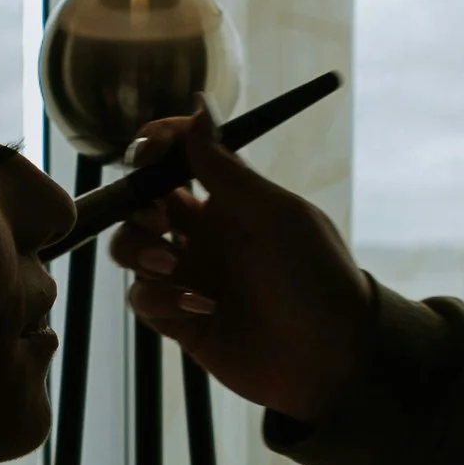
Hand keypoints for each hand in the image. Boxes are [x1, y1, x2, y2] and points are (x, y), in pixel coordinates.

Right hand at [110, 113, 376, 423]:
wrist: (333, 358)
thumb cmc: (316, 277)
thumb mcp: (276, 214)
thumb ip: (227, 167)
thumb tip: (198, 106)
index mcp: (230, 199)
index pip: (177, 157)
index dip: (156, 146)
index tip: (149, 150)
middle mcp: (203, 233)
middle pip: (141, 202)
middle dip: (137, 204)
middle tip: (159, 216)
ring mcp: (189, 275)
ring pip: (130, 248)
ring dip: (138, 249)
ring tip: (169, 263)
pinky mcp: (180, 319)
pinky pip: (143, 299)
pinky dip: (160, 299)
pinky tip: (201, 308)